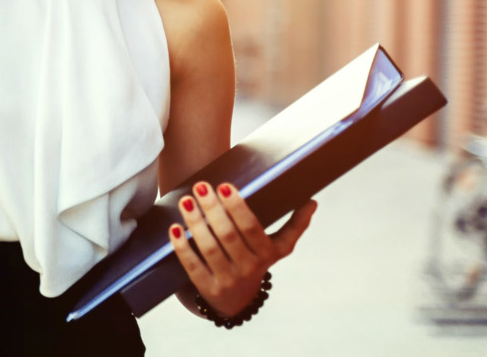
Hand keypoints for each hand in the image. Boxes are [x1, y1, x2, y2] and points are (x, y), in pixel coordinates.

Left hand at [167, 182, 316, 317]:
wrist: (238, 301)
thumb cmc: (256, 261)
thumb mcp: (278, 247)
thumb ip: (294, 226)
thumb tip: (312, 202)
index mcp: (267, 254)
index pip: (251, 228)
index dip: (237, 207)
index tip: (224, 185)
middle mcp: (250, 269)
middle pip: (228, 235)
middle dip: (213, 208)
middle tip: (200, 186)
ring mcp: (228, 280)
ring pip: (209, 248)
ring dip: (195, 223)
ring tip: (186, 201)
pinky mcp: (208, 289)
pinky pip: (192, 266)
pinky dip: (182, 247)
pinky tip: (174, 228)